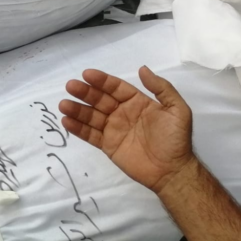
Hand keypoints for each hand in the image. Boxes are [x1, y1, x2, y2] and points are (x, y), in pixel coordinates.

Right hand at [59, 66, 196, 195]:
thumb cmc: (176, 139)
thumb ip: (162, 88)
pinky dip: (78, 128)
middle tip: (70, 86)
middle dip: (85, 92)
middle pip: (100, 99)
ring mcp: (113, 129)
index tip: (86, 74)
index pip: (116, 87)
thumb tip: (142, 69)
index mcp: (137, 102)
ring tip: (63, 104)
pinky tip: (66, 121)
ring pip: (91, 116)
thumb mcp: (177, 110)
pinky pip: (90, 135)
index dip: (102, 80)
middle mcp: (122, 112)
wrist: (173, 172)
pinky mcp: (108, 145)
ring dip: (77, 109)